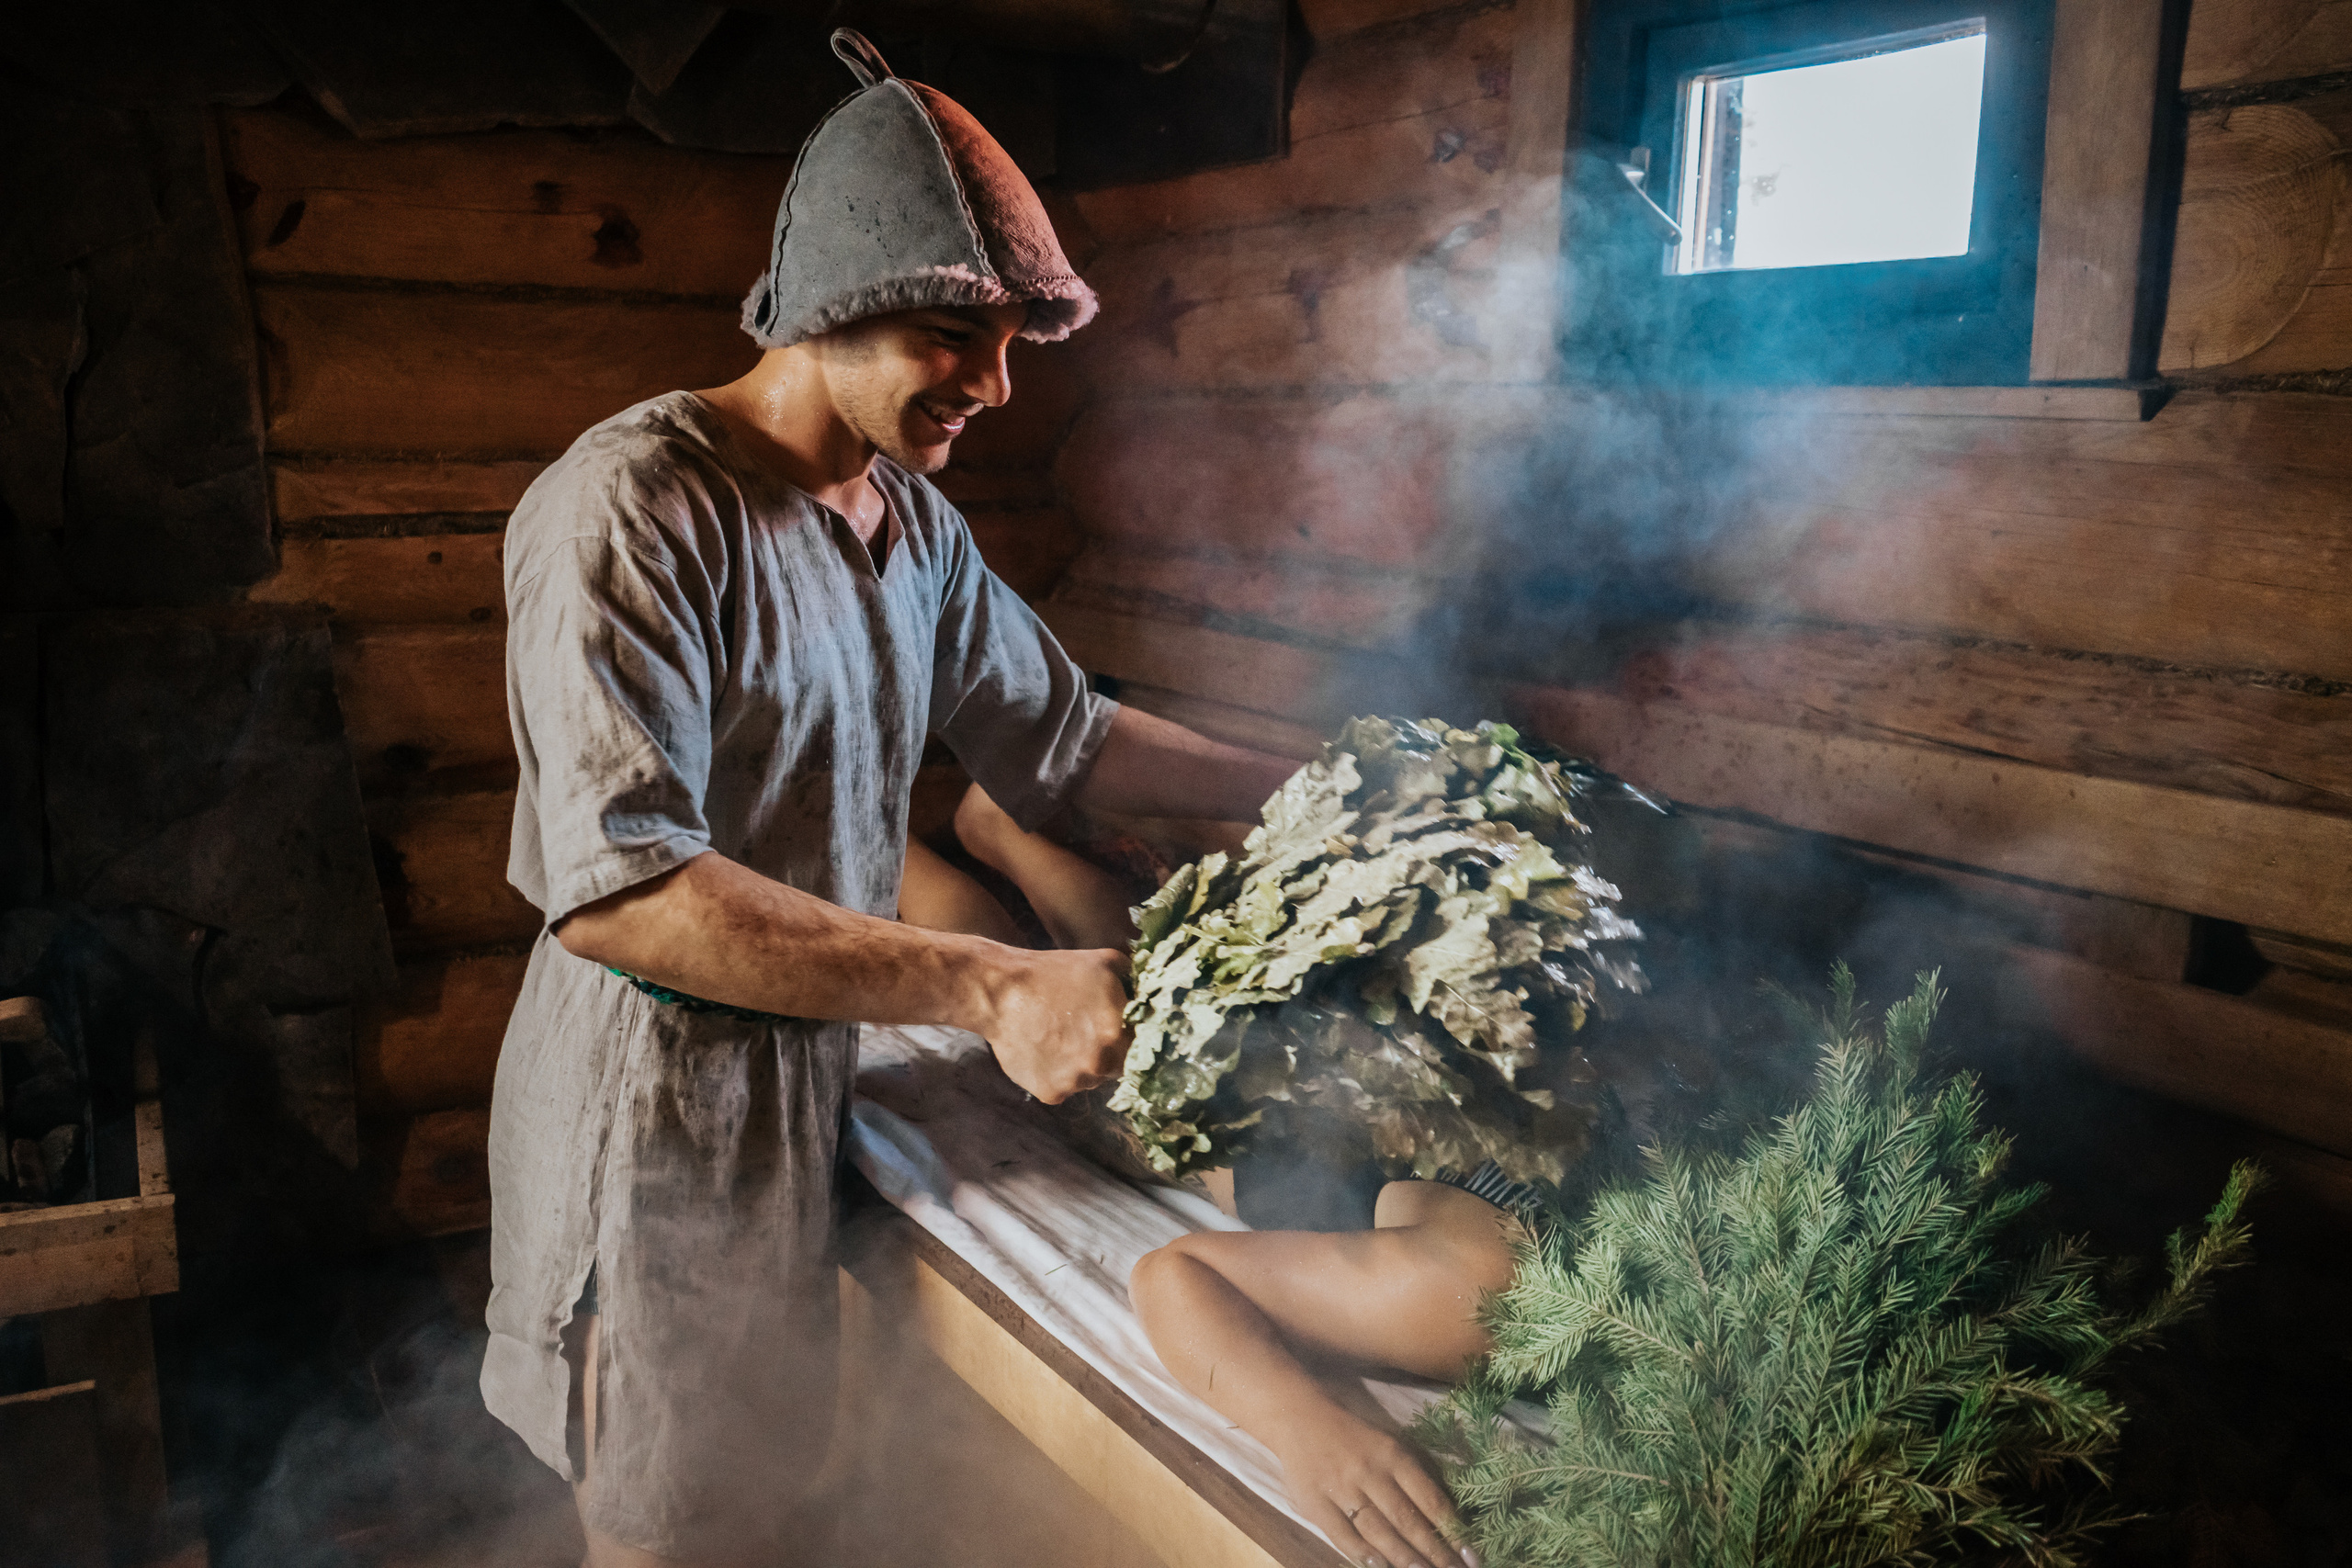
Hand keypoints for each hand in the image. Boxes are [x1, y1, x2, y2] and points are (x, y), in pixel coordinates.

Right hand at [978, 947, 1129, 1103]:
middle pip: (1115, 1067)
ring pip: (1089, 1079)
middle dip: (1105, 1051)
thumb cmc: (1053, 972)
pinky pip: (1063, 1088)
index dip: (1129, 1038)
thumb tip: (1155, 989)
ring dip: (1081, 1065)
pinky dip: (1057, 1075)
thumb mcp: (1105, 961)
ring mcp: (1075, 1082)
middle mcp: (1100, 1064)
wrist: (1001, 992)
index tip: (1115, 1029)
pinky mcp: (1050, 1093)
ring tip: (1059, 1037)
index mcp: (1119, 1034)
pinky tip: (1044, 1050)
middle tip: (1082, 1031)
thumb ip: (1135, 979)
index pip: (1142, 1049)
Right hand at [1272, 1405, 1466, 1567]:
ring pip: (1379, 1530)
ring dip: (1404, 1557)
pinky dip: (1361, 1552)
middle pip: (1408, 1519)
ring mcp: (1342, 1488)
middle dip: (1435, 1552)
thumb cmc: (1353, 1435)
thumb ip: (1414, 1476)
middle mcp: (1371, 1472)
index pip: (1430, 1499)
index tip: (1471, 1555)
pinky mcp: (1315, 1502)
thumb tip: (1447, 1515)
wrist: (1298, 1416)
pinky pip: (1342, 1534)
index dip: (1452, 1530)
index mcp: (1393, 1455)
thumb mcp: (1389, 1444)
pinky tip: (1379, 1565)